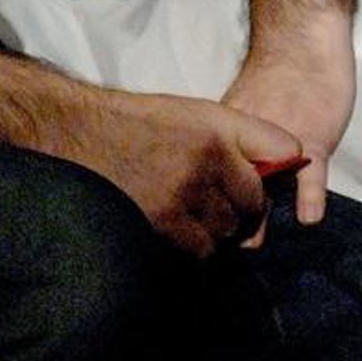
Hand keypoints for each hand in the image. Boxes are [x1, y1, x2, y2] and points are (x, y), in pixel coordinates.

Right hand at [50, 87, 306, 259]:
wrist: (78, 134)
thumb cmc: (135, 124)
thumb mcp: (191, 113)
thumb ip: (236, 136)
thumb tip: (279, 165)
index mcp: (218, 124)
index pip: (283, 148)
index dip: (280, 167)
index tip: (270, 178)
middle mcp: (209, 156)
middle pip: (256, 201)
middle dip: (246, 209)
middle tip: (226, 206)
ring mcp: (187, 191)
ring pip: (230, 229)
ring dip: (219, 229)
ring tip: (196, 215)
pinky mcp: (165, 220)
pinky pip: (202, 248)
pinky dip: (196, 245)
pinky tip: (178, 227)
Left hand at [223, 25, 355, 226]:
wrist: (301, 40)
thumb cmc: (278, 75)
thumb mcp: (247, 112)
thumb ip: (238, 144)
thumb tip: (227, 173)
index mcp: (225, 135)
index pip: (208, 179)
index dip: (204, 202)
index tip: (200, 225)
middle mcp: (246, 142)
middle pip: (231, 190)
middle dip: (225, 218)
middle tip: (220, 245)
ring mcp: (280, 144)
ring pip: (266, 189)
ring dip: (260, 218)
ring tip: (251, 243)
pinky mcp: (312, 141)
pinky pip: (310, 178)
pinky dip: (309, 199)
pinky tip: (309, 218)